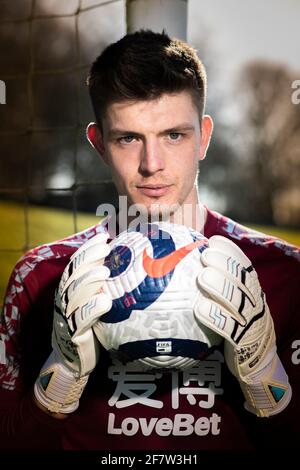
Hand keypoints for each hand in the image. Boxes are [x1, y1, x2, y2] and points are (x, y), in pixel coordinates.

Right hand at [34, 232, 111, 413]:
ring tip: (105, 271)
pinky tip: (105, 301)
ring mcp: (67, 317)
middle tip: (106, 248)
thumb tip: (131, 263)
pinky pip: (81, 319)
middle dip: (88, 258)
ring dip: (89, 280)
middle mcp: (65, 300)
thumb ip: (104, 285)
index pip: (76, 264)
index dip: (88, 248)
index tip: (104, 236)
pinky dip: (92, 308)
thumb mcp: (94, 302)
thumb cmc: (89, 326)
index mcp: (69, 290)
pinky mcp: (73, 334)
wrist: (74, 360)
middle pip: (74, 274)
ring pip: (74, 294)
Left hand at [194, 235, 291, 416]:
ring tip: (202, 276)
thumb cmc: (234, 326)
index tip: (213, 241)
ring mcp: (252, 322)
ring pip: (237, 301)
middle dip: (224, 264)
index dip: (230, 252)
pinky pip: (229, 328)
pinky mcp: (244, 342)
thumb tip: (185, 263)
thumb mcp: (232, 303)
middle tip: (205, 256)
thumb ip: (218, 285)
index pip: (245, 266)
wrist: (255, 363)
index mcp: (252, 291)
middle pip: (242, 279)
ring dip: (219, 287)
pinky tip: (199, 308)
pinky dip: (214, 316)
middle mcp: (255, 303)